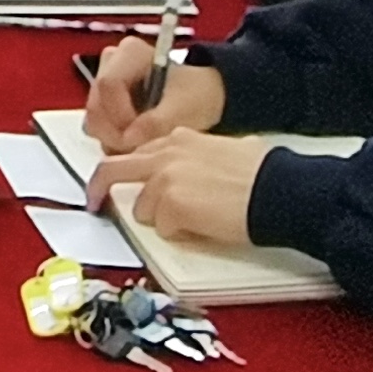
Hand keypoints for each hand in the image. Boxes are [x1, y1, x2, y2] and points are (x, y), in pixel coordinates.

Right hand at [81, 34, 226, 151]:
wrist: (200, 99)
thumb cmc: (196, 94)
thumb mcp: (186, 106)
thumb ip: (159, 121)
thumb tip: (130, 138)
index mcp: (130, 52)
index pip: (108, 84)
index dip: (120, 114)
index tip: (139, 135)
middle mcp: (110, 64)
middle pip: (96, 104)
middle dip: (116, 133)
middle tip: (141, 148)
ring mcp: (103, 86)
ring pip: (93, 120)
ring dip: (114, 141)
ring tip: (142, 147)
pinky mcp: (102, 106)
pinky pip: (96, 129)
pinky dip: (114, 143)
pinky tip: (136, 144)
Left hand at [85, 128, 272, 246]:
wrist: (278, 190)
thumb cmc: (262, 175)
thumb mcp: (223, 151)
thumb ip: (195, 158)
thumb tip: (189, 176)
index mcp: (178, 138)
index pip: (138, 153)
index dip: (128, 171)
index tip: (117, 181)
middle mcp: (165, 154)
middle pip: (113, 169)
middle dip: (99, 187)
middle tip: (94, 201)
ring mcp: (165, 179)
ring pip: (142, 208)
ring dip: (161, 219)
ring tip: (195, 219)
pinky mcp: (171, 206)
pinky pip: (162, 229)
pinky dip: (179, 233)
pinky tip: (203, 226)